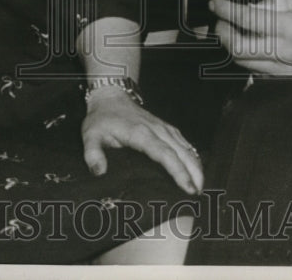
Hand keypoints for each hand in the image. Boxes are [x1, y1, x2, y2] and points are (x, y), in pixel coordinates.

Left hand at [81, 89, 203, 194]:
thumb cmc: (101, 119)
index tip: (187, 187)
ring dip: (196, 165)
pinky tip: (197, 169)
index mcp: (140, 134)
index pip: (164, 154)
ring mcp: (163, 127)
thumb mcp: (90, 135)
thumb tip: (99, 172)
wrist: (111, 97)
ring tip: (201, 187)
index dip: (178, 171)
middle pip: (181, 152)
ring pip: (186, 147)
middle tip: (199, 194)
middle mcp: (157, 129)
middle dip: (193, 172)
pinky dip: (193, 156)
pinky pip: (184, 142)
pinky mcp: (166, 128)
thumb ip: (92, 154)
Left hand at [210, 0, 291, 75]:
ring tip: (231, 30)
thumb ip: (278, 0)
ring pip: (243, 62)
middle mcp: (285, 50)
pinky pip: (256, 69)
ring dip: (231, 46)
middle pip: (239, 48)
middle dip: (223, 33)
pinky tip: (249, 44)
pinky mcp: (286, 76)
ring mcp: (285, 67)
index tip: (216, 4)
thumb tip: (253, 7)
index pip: (249, 19)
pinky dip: (246, 57)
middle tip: (220, 20)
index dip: (227, 10)